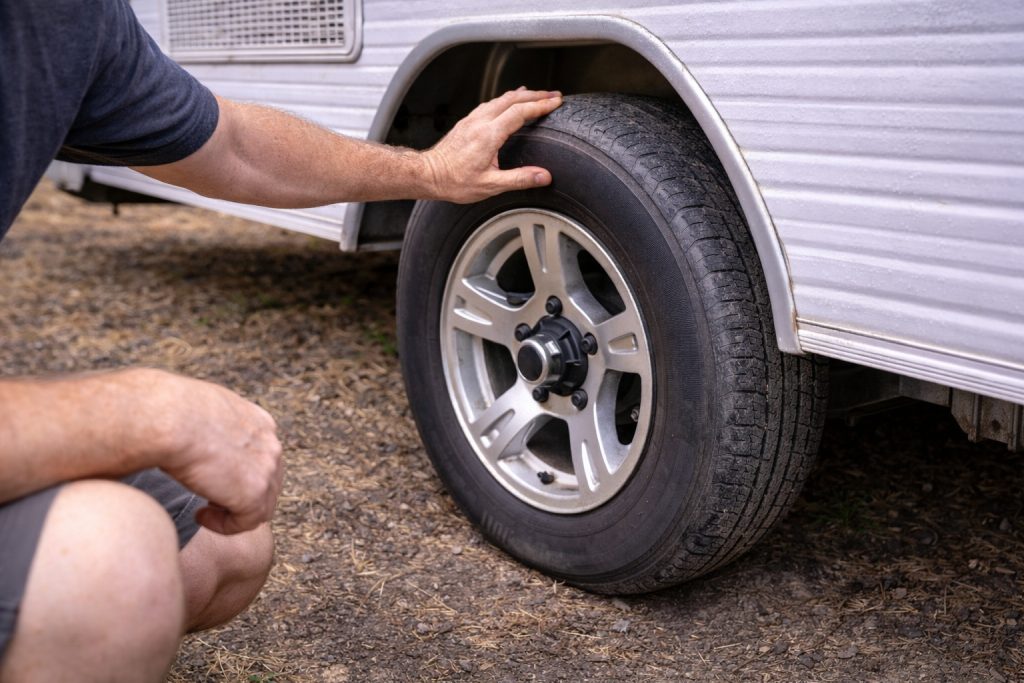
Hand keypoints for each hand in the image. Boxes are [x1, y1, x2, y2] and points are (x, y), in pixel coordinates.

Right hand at [144, 371, 282, 534]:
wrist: (168, 418)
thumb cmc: (169, 412)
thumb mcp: (201, 412)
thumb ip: (211, 427)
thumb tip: (194, 436)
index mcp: (259, 422)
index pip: (263, 458)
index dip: (242, 475)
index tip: (215, 481)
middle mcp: (270, 444)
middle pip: (268, 483)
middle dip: (242, 496)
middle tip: (211, 502)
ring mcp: (266, 468)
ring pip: (260, 505)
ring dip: (233, 512)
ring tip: (203, 511)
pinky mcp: (254, 492)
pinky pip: (246, 522)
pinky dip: (224, 525)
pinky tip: (200, 517)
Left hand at [423, 88, 562, 202]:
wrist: (428, 175)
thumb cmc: (455, 182)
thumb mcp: (490, 186)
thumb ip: (519, 179)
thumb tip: (544, 176)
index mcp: (489, 135)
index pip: (520, 112)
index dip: (541, 105)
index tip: (556, 102)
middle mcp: (480, 122)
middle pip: (513, 98)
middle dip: (536, 95)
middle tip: (554, 95)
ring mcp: (472, 119)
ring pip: (501, 98)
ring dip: (522, 95)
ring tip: (538, 95)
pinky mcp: (467, 121)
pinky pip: (491, 103)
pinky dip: (507, 99)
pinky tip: (510, 101)